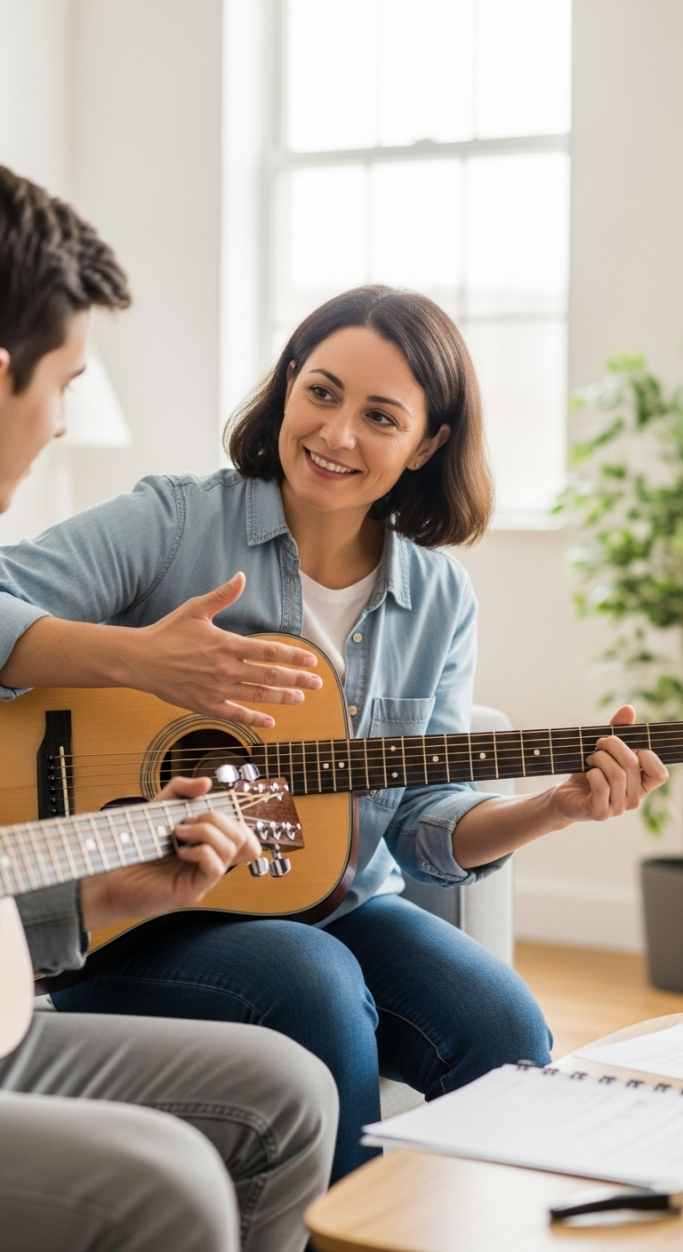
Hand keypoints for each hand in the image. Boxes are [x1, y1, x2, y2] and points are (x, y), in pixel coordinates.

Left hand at [80, 775, 261, 929]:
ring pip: (231, 849)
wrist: (110, 871)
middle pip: (243, 837)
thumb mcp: (159, 806)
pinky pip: (215, 867)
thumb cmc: (135, 843)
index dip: (234, 818)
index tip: (205, 811)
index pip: (244, 832)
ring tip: (178, 831)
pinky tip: (179, 849)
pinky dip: (200, 851)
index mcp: (209, 843)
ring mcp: (204, 877)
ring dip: (206, 831)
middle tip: (187, 820)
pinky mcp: (193, 890)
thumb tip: (207, 783)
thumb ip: (182, 790)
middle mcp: (212, 860)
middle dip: (217, 819)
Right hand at [125, 572, 321, 726]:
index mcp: (226, 644)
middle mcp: (225, 669)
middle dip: (296, 681)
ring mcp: (216, 690)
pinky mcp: (205, 705)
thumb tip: (242, 576)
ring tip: (300, 699)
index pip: (269, 652)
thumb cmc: (167, 632)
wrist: (139, 660)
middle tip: (317, 685)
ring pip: (256, 696)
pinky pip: (235, 715)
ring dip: (281, 698)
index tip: (311, 662)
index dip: (293, 658)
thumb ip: (223, 595)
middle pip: (269, 677)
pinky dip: (254, 719)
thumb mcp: (195, 609)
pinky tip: (270, 721)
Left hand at [550, 705, 668, 823]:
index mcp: (641, 786)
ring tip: (591, 757)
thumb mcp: (605, 750)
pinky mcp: (600, 813)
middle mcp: (634, 800)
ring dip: (600, 758)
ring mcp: (618, 809)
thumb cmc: (589, 771)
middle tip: (599, 742)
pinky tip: (588, 771)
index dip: (647, 756)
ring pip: (617, 774)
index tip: (629, 747)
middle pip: (632, 764)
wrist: (565, 796)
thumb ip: (619, 731)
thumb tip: (629, 709)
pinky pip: (601, 787)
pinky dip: (593, 772)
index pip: (660, 774)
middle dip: (613, 745)